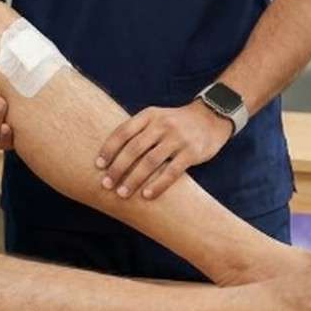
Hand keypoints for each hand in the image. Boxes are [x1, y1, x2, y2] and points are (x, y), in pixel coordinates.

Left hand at [96, 104, 232, 200]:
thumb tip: (110, 154)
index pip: (123, 132)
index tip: (98, 165)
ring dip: (133, 179)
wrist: (212, 117)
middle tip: (106, 184)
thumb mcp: (157, 117)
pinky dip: (157, 185)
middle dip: (117, 168)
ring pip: (150, 162)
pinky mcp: (192, 152)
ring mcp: (178, 138)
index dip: (109, 149)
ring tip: (122, 194)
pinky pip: (172, 172)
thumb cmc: (176, 122)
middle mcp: (162, 125)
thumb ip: (138, 131)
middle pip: (134, 149)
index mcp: (149, 115)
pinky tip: (146, 195)